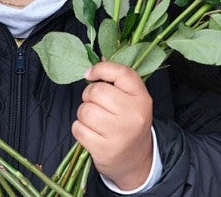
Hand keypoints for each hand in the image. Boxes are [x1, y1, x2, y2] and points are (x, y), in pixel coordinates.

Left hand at [71, 61, 153, 189]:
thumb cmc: (129, 124)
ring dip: (83, 114)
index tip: (90, 74)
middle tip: (95, 104)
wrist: (136, 161)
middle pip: (96, 91)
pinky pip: (78, 129)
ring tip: (94, 121)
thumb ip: (116, 79)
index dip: (100, 69)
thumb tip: (98, 59)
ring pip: (85, 110)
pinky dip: (79, 129)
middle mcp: (133, 115)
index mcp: (142, 98)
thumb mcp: (131, 100)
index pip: (121, 72)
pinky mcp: (105, 149)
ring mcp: (120, 134)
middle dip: (88, 96)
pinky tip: (91, 133)